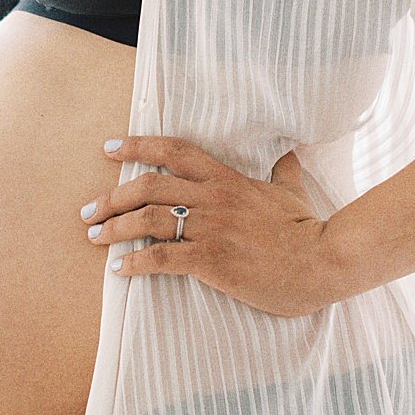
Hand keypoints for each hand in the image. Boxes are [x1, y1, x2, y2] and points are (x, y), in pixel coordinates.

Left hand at [81, 136, 343, 317]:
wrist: (325, 261)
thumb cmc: (309, 229)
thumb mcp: (293, 191)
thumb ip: (284, 168)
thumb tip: (290, 151)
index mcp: (228, 179)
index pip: (174, 151)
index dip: (137, 146)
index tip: (110, 148)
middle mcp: (213, 198)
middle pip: (148, 186)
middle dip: (111, 197)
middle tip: (88, 211)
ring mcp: (211, 228)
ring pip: (147, 219)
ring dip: (114, 227)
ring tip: (95, 238)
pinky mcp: (212, 261)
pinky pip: (160, 258)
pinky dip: (134, 262)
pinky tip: (119, 269)